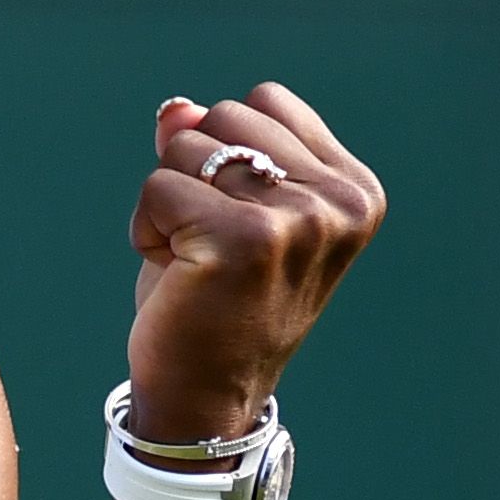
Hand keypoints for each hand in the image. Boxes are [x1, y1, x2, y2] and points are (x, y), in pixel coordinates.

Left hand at [127, 84, 385, 445]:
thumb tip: (174, 107)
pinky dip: (145, 229)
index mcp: (354, 189)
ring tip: (194, 262)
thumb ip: (209, 148)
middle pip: (223, 117)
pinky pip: (157, 187)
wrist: (204, 397)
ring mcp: (299, 220)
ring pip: (185, 147)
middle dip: (192, 173)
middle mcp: (339, 202)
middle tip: (210, 246)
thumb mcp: (220, 209)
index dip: (225, 154)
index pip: (263, 102)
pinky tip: (177, 276)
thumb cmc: (212, 301)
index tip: (239, 221)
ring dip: (166, 203)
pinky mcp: (244, 241)